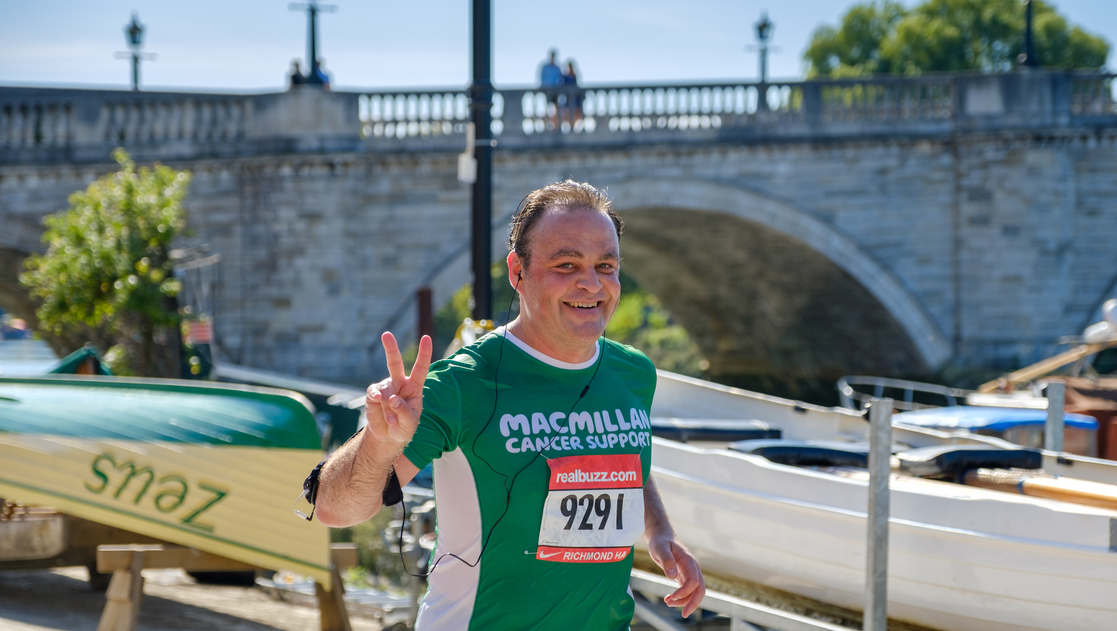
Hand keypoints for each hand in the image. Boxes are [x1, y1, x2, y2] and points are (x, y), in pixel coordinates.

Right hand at [365, 332, 432, 450]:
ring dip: (388, 407)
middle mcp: (400, 383)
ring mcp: (386, 387)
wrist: (388, 436)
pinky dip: (377, 399)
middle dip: (390, 348)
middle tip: (386, 334)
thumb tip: (393, 398)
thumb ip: (404, 412)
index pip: (421, 368)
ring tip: (392, 421)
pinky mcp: (373, 395)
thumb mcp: (410, 424)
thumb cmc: (404, 428)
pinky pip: (374, 393)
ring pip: (386, 390)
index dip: (424, 353)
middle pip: (394, 363)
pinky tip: (378, 402)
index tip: (426, 338)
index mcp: (414, 387)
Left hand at [647, 535, 704, 617]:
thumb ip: (666, 560)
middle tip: (684, 614)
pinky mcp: (684, 576)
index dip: (685, 591)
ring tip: (667, 603)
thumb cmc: (661, 542)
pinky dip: (680, 598)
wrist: (662, 537)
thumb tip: (672, 576)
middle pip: (700, 589)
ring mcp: (690, 573)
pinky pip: (687, 591)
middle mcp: (693, 568)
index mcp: (689, 561)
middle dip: (693, 603)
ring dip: (683, 601)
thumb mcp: (660, 548)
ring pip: (694, 592)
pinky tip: (668, 599)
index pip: (694, 581)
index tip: (672, 597)